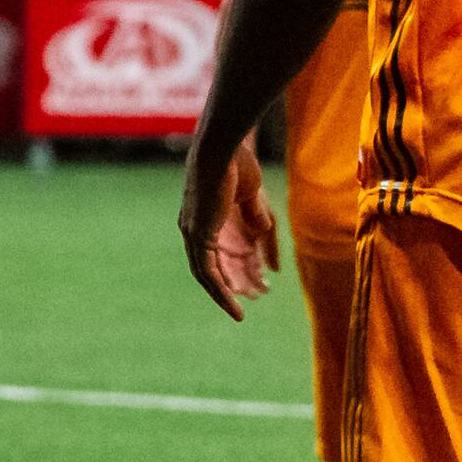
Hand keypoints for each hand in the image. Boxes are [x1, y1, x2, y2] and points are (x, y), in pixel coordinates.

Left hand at [179, 137, 279, 320]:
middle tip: (244, 303)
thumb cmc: (239, 165)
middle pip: (209, 266)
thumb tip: (268, 247)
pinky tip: (233, 303)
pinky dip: (219, 289)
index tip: (248, 285)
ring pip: (206, 273)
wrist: (223, 149)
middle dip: (228, 286)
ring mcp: (193, 231)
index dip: (230, 270)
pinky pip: (207, 270)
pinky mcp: (198, 234)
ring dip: (223, 294)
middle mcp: (194, 227)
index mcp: (205, 216)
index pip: (213, 251)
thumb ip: (258, 222)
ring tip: (237, 312)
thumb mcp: (254, 199)